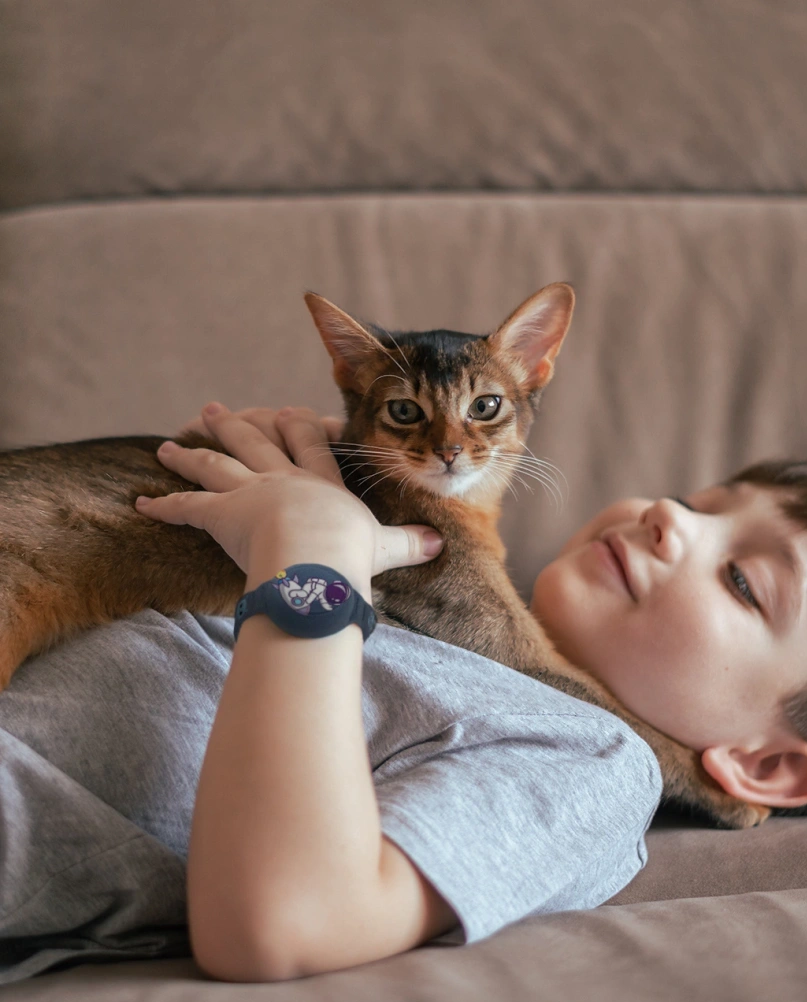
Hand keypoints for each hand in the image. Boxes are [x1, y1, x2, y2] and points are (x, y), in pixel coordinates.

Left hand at [138, 403, 441, 589]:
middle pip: (255, 442)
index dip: (299, 427)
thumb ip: (410, 543)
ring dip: (190, 452)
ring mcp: (250, 491)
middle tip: (213, 411)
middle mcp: (283, 478)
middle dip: (234, 425)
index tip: (286, 413)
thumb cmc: (352, 552)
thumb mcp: (386, 547)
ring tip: (169, 443)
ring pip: (215, 464)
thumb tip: (442, 545)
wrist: (316, 561)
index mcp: (321, 481)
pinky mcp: (221, 514)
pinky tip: (141, 503)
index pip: (310, 443)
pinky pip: (186, 508)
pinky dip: (163, 505)